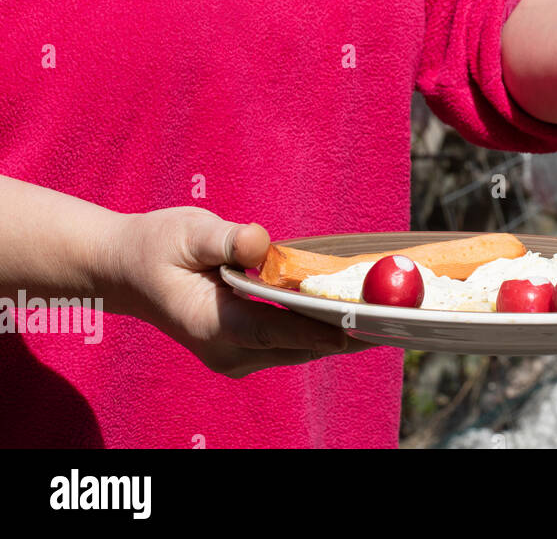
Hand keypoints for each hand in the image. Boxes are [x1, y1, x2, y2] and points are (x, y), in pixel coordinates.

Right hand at [97, 207, 366, 377]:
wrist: (126, 271)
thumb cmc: (157, 246)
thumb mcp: (187, 230)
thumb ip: (225, 238)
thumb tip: (260, 242)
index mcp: (212, 324)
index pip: (277, 329)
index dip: (321, 328)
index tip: (362, 325)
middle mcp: (227, 351)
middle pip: (301, 346)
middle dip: (347, 331)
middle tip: (397, 313)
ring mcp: (236, 358)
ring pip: (302, 349)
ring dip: (341, 333)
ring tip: (389, 311)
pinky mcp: (246, 352)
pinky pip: (294, 344)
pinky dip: (323, 330)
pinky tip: (356, 311)